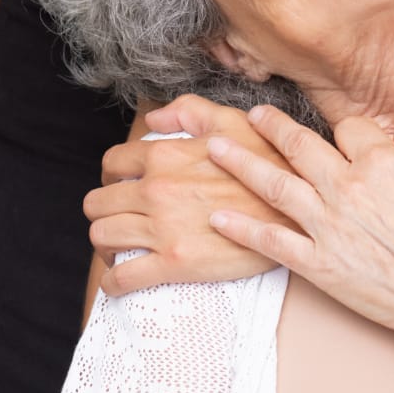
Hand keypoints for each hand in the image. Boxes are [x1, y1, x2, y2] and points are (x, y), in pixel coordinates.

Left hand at [83, 94, 293, 294]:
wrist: (295, 211)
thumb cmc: (267, 163)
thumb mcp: (233, 122)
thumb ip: (189, 111)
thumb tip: (153, 118)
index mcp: (166, 155)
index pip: (112, 162)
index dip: (113, 173)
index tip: (122, 183)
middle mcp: (156, 190)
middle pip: (98, 203)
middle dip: (104, 209)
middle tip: (120, 215)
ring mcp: (162, 228)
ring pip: (103, 237)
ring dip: (107, 242)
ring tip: (121, 245)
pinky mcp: (171, 264)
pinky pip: (121, 278)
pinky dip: (113, 281)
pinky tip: (122, 277)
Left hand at [208, 108, 393, 362]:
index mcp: (382, 162)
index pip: (351, 128)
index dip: (351, 131)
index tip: (351, 138)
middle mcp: (347, 188)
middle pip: (300, 146)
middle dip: (273, 127)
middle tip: (253, 115)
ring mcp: (328, 227)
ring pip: (275, 185)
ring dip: (243, 163)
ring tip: (218, 148)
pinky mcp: (319, 265)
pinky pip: (272, 242)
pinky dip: (243, 228)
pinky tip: (219, 217)